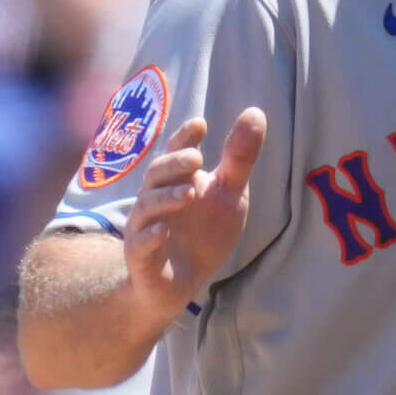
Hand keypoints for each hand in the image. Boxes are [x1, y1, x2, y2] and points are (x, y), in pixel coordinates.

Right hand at [125, 111, 264, 327]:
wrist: (181, 282)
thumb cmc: (203, 232)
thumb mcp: (229, 193)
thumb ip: (239, 158)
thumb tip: (255, 112)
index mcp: (176, 181)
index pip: (176, 153)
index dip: (183, 138)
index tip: (200, 124)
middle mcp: (155, 200)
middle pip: (157, 175)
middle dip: (174, 165)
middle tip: (197, 159)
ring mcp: (144, 228)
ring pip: (147, 208)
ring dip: (166, 198)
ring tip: (191, 192)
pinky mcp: (140, 258)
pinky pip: (140, 245)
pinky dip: (150, 237)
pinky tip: (163, 231)